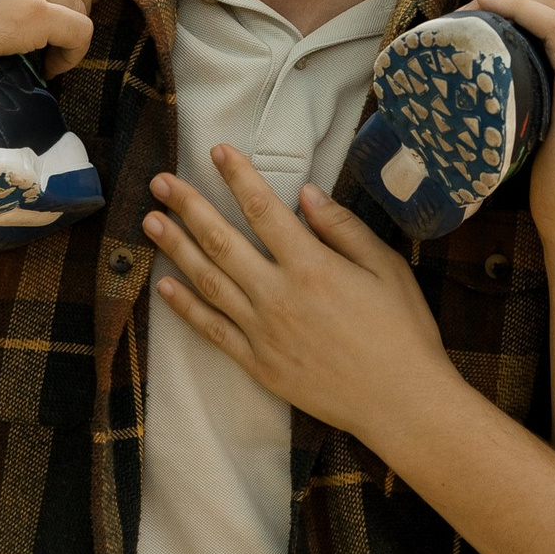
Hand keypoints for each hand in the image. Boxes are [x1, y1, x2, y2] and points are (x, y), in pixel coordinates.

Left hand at [145, 146, 457, 434]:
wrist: (400, 401)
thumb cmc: (403, 332)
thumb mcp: (385, 268)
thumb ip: (343, 229)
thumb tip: (307, 193)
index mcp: (312, 266)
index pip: (264, 210)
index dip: (238, 177)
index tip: (217, 152)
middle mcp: (278, 295)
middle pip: (221, 241)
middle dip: (188, 207)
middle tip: (161, 182)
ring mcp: (262, 331)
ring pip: (208, 281)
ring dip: (175, 248)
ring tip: (151, 221)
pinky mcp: (258, 363)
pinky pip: (212, 330)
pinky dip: (185, 307)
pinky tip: (164, 286)